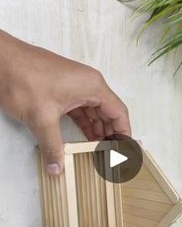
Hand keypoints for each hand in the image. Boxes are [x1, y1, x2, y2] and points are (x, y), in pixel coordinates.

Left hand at [0, 30, 130, 173]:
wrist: (1, 60)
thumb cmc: (23, 77)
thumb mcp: (41, 118)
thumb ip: (52, 145)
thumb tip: (57, 167)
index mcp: (92, 86)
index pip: (119, 112)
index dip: (124, 133)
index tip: (124, 150)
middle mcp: (88, 84)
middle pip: (108, 113)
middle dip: (110, 135)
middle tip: (111, 155)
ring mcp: (75, 86)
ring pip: (93, 112)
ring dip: (96, 131)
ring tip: (98, 151)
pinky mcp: (62, 89)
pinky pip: (80, 109)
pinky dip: (83, 124)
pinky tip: (83, 138)